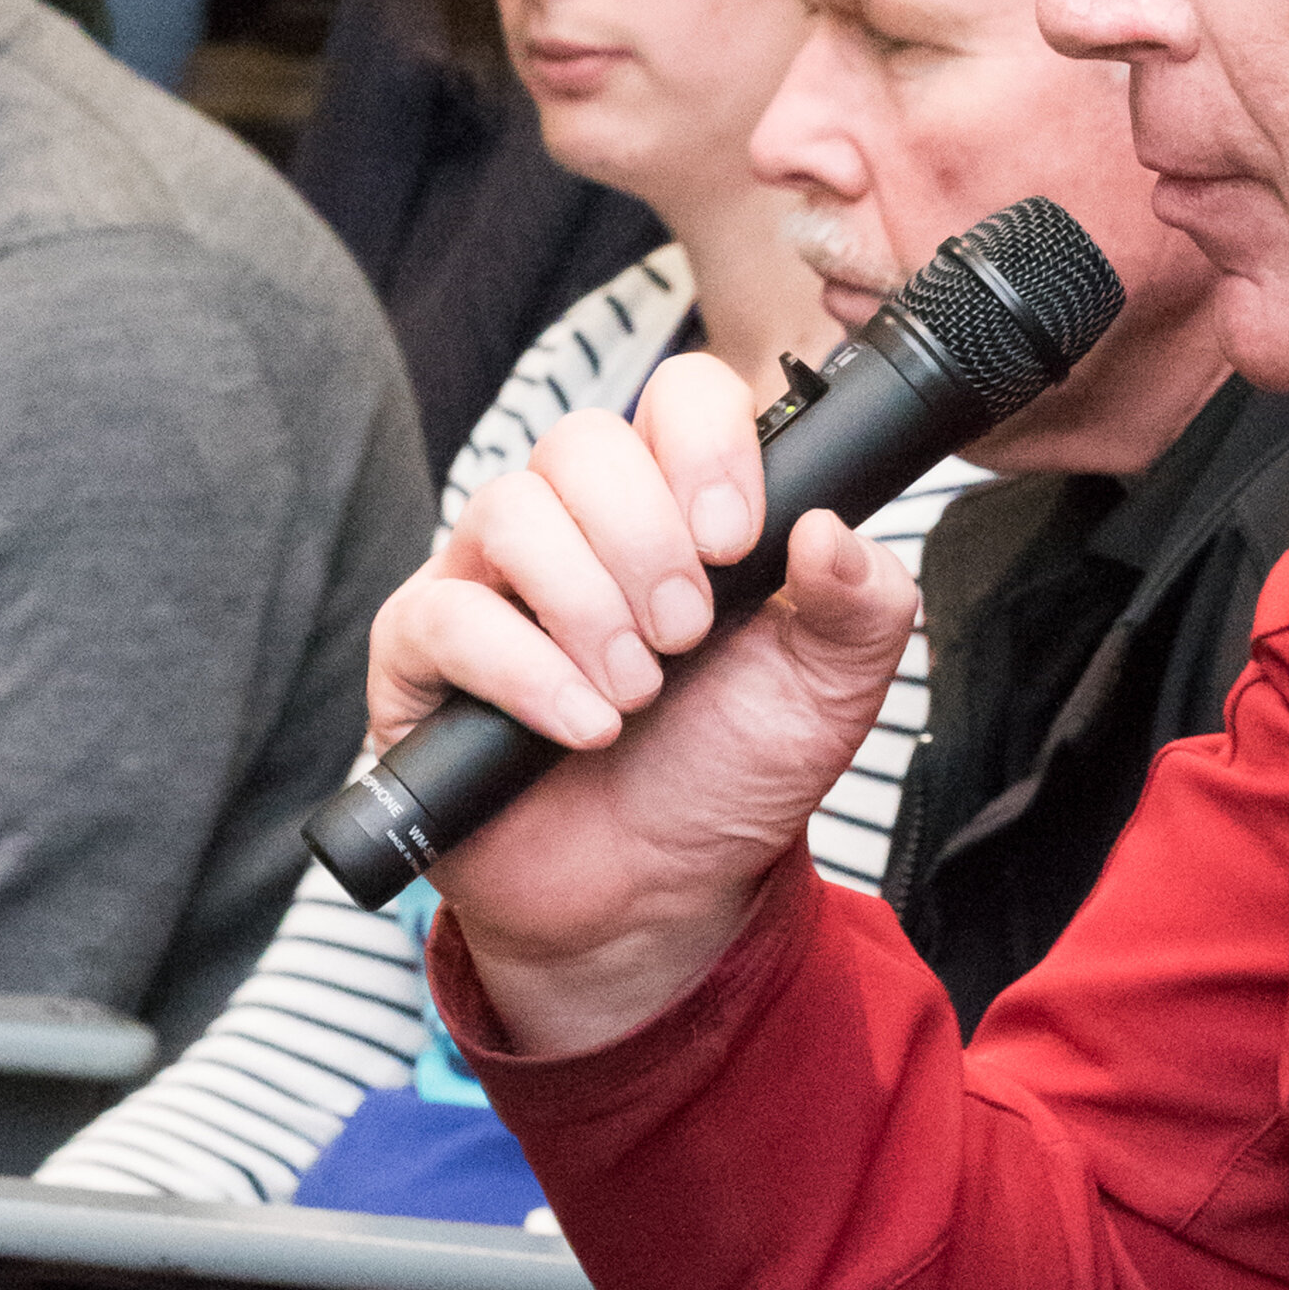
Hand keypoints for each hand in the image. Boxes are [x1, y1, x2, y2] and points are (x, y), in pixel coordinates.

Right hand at [364, 356, 925, 1027]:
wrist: (653, 896)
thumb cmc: (730, 772)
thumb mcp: (831, 693)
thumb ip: (865, 605)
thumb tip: (831, 528)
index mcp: (675, 502)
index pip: (679, 393)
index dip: (707, 444)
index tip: (737, 541)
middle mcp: (574, 522)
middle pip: (581, 441)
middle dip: (647, 540)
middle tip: (688, 636)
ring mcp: (488, 579)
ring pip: (509, 511)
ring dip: (589, 608)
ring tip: (638, 696)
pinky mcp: (422, 653)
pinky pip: (446, 615)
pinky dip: (527, 672)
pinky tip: (586, 729)